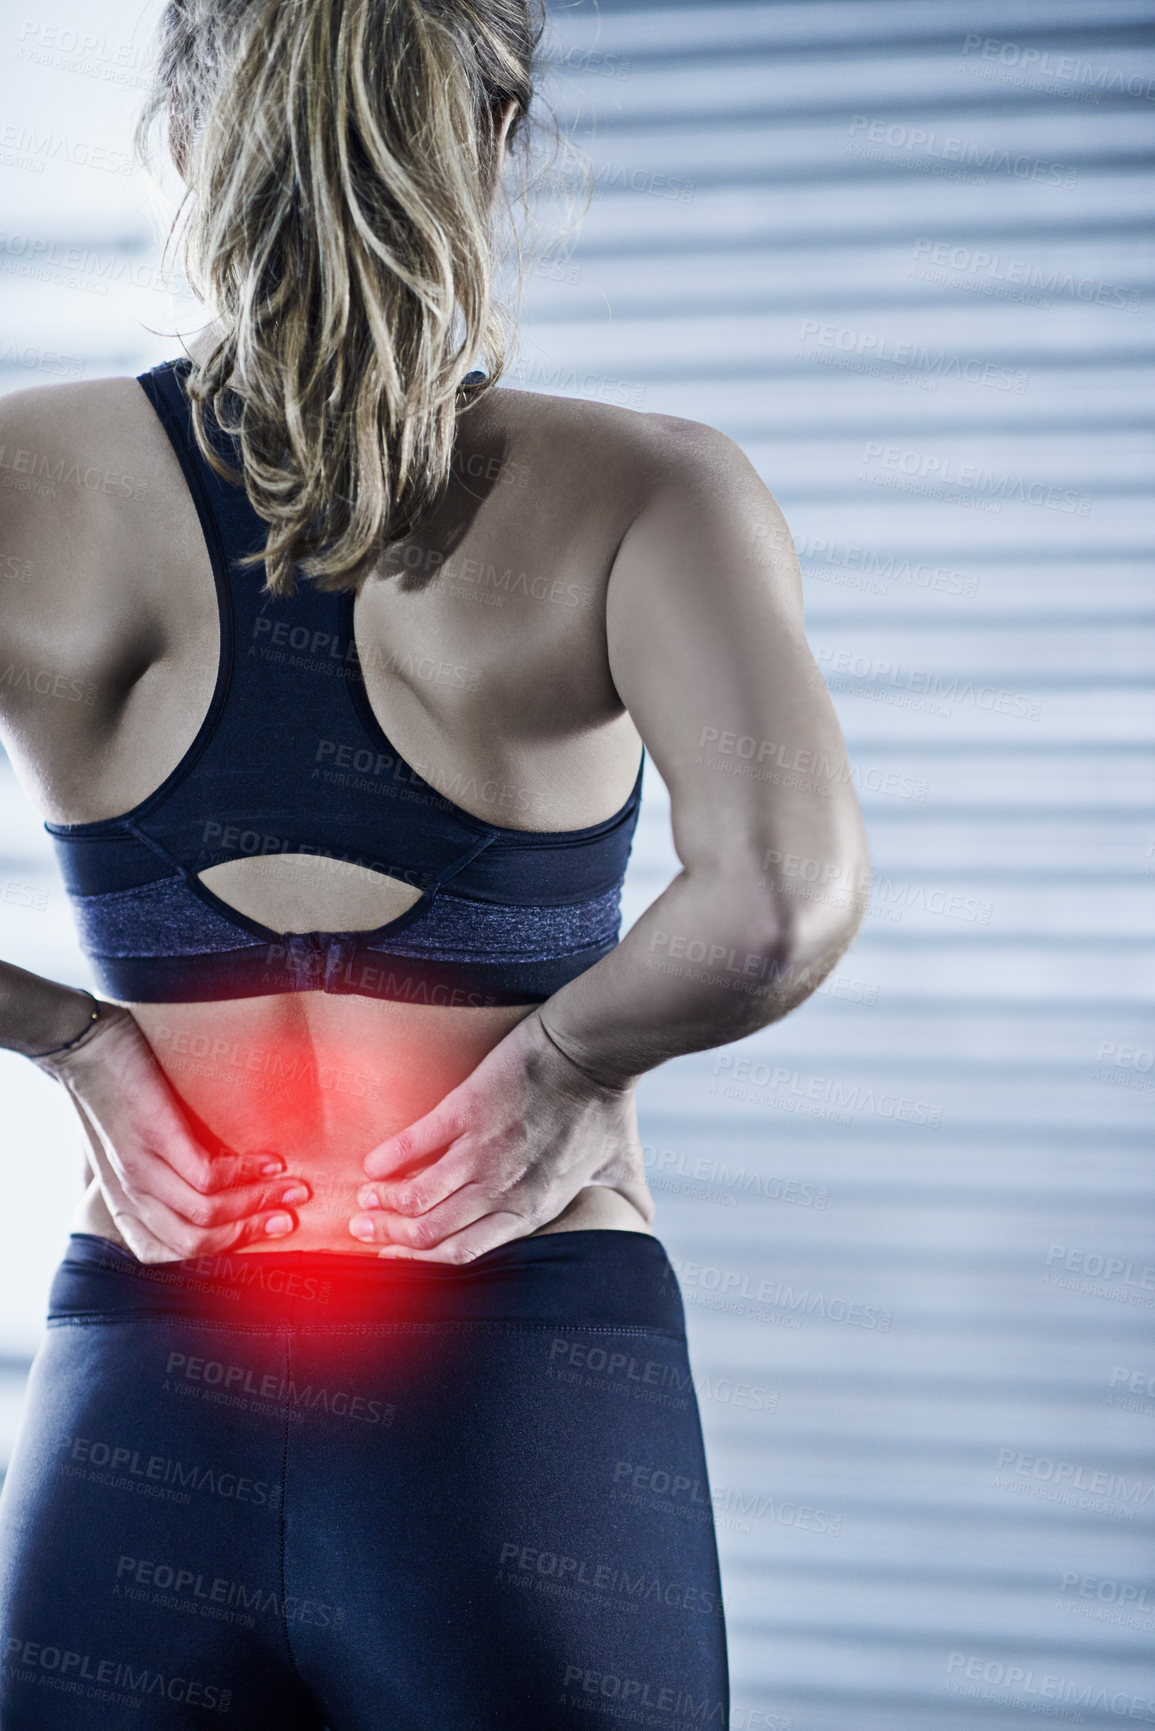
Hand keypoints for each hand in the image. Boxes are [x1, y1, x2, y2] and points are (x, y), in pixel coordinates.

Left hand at [34, 1002, 310, 1262]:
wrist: (83, 1046)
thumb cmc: (113, 1090)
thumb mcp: (126, 1145)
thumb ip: (155, 1171)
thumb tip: (208, 1178)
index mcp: (124, 1202)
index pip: (173, 1250)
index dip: (222, 1247)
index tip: (260, 1231)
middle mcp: (130, 1195)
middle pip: (196, 1241)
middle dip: (250, 1233)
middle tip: (290, 1219)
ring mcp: (142, 1169)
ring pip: (206, 1214)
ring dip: (258, 1205)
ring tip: (293, 1188)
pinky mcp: (156, 1139)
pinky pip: (208, 1176)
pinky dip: (247, 1174)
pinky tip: (271, 1163)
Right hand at [352, 1009, 651, 1261]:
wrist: (594, 1051)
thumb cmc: (608, 1105)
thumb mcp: (621, 1164)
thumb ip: (627, 1199)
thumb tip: (644, 1222)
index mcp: (533, 1208)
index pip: (464, 1251)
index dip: (424, 1259)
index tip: (396, 1254)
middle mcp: (502, 1190)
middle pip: (432, 1231)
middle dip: (392, 1237)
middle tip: (364, 1229)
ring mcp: (482, 1153)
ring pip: (418, 1197)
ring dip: (385, 1204)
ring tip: (362, 1200)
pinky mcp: (466, 1112)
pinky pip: (417, 1144)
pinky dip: (389, 1158)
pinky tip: (371, 1164)